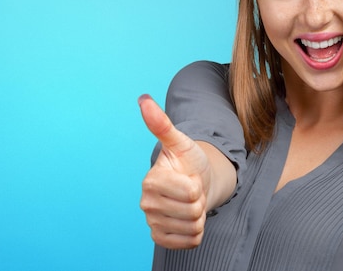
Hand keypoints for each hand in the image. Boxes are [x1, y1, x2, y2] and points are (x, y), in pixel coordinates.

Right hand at [138, 95, 211, 248]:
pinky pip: (190, 242)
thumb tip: (144, 99)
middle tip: (191, 191)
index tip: (188, 177)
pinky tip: (187, 218)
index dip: (197, 184)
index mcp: (151, 181)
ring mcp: (153, 223)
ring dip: (199, 216)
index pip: (191, 192)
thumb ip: (162, 124)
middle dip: (199, 201)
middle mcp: (146, 204)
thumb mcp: (180, 142)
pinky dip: (196, 232)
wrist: (194, 183)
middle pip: (193, 211)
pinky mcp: (160, 238)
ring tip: (189, 202)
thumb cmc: (187, 162)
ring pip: (193, 227)